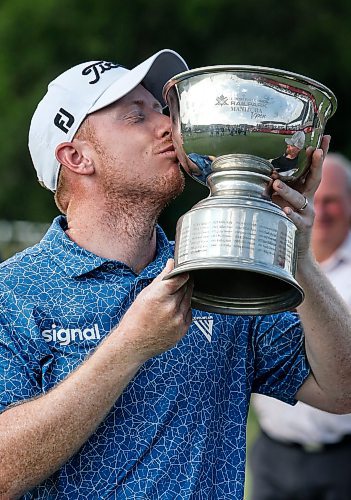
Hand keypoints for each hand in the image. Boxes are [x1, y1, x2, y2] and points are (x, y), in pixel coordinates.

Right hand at [117, 259, 192, 362]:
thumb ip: (162, 277)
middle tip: (177, 283)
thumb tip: (171, 263)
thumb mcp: (145, 294)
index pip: (181, 277)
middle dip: (183, 282)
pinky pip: (189, 312)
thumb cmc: (135, 319)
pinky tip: (172, 311)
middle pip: (186, 287)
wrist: (133, 344)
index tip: (183, 270)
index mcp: (159, 296)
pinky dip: (184, 309)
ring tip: (171, 299)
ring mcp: (178, 319)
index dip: (183, 272)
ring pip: (189, 299)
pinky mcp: (183, 329)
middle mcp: (171, 307)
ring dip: (184, 295)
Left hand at [270, 135, 330, 258]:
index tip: (325, 137)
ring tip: (276, 184)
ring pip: (299, 199)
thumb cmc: (284, 217)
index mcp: (304, 189)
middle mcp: (308, 198)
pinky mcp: (302, 227)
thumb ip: (277, 184)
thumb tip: (264, 168)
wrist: (294, 247)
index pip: (314, 168)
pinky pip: (297, 220)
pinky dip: (291, 215)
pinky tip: (285, 211)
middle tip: (313, 151)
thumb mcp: (282, 198)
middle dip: (316, 164)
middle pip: (314, 178)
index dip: (321, 153)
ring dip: (287, 191)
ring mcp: (307, 212)